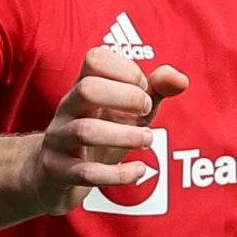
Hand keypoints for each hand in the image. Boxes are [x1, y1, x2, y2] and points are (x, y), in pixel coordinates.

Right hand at [27, 48, 181, 211]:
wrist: (55, 176)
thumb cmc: (99, 136)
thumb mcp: (128, 112)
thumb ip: (154, 92)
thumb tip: (181, 79)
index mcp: (82, 87)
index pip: (95, 59)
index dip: (125, 70)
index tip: (143, 89)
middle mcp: (66, 109)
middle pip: (87, 89)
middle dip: (126, 98)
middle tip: (146, 111)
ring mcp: (58, 140)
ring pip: (86, 131)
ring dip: (125, 136)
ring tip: (147, 140)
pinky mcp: (58, 172)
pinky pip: (86, 173)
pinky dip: (119, 174)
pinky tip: (139, 171)